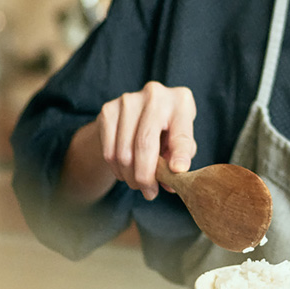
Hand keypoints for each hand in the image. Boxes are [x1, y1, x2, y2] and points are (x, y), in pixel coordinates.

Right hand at [97, 82, 196, 200]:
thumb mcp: (180, 141)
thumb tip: (170, 184)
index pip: (181, 133)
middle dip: (146, 175)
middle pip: (145, 143)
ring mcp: (128, 100)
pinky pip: (109, 151)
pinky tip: (125, 173)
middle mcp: (155, 95)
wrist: (140, 113)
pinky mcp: (108, 109)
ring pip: (124, 151)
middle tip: (150, 193)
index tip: (177, 172)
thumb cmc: (168, 130)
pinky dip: (117, 169)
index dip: (180, 154)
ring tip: (138, 184)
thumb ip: (179, 160)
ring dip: (130, 177)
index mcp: (181, 101)